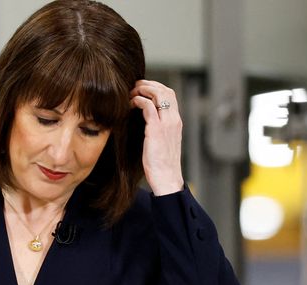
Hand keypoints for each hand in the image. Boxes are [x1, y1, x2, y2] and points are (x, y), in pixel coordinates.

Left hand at [129, 80, 183, 195]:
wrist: (167, 178)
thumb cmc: (161, 164)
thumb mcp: (161, 142)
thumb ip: (157, 128)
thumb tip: (144, 120)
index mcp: (176, 122)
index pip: (170, 94)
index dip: (156, 87)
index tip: (142, 88)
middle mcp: (174, 120)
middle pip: (166, 90)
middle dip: (149, 84)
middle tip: (134, 86)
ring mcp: (166, 124)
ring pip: (159, 94)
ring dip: (143, 89)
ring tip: (131, 93)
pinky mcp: (156, 130)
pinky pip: (148, 107)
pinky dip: (138, 100)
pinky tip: (130, 103)